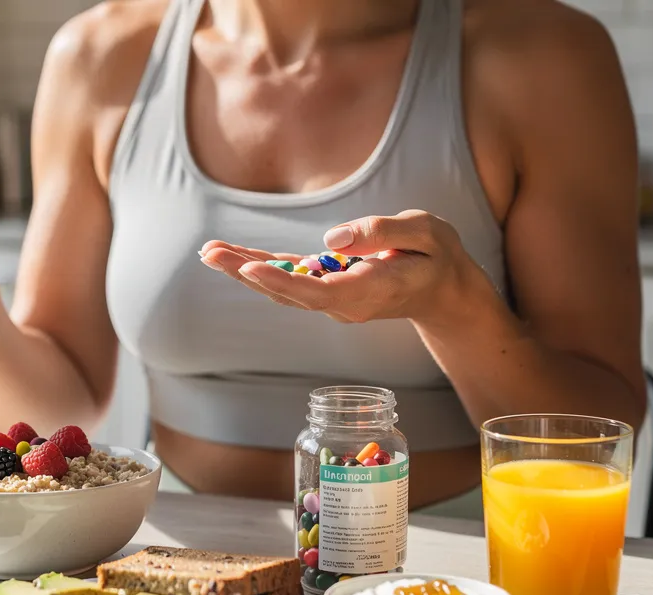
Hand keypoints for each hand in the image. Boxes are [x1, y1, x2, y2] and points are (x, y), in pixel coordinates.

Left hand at [198, 210, 490, 325]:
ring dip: (245, 270)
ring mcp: (336, 300)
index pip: (320, 292)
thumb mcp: (427, 233)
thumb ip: (382, 233)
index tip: (251, 270)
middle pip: (290, 293)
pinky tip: (232, 257)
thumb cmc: (438, 257)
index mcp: (373, 289)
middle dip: (248, 273)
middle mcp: (347, 303)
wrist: (443, 290)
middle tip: (210, 254)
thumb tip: (330, 240)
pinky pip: (291, 279)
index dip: (283, 282)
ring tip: (209, 252)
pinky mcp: (329, 289)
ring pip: (285, 288)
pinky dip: (262, 266)